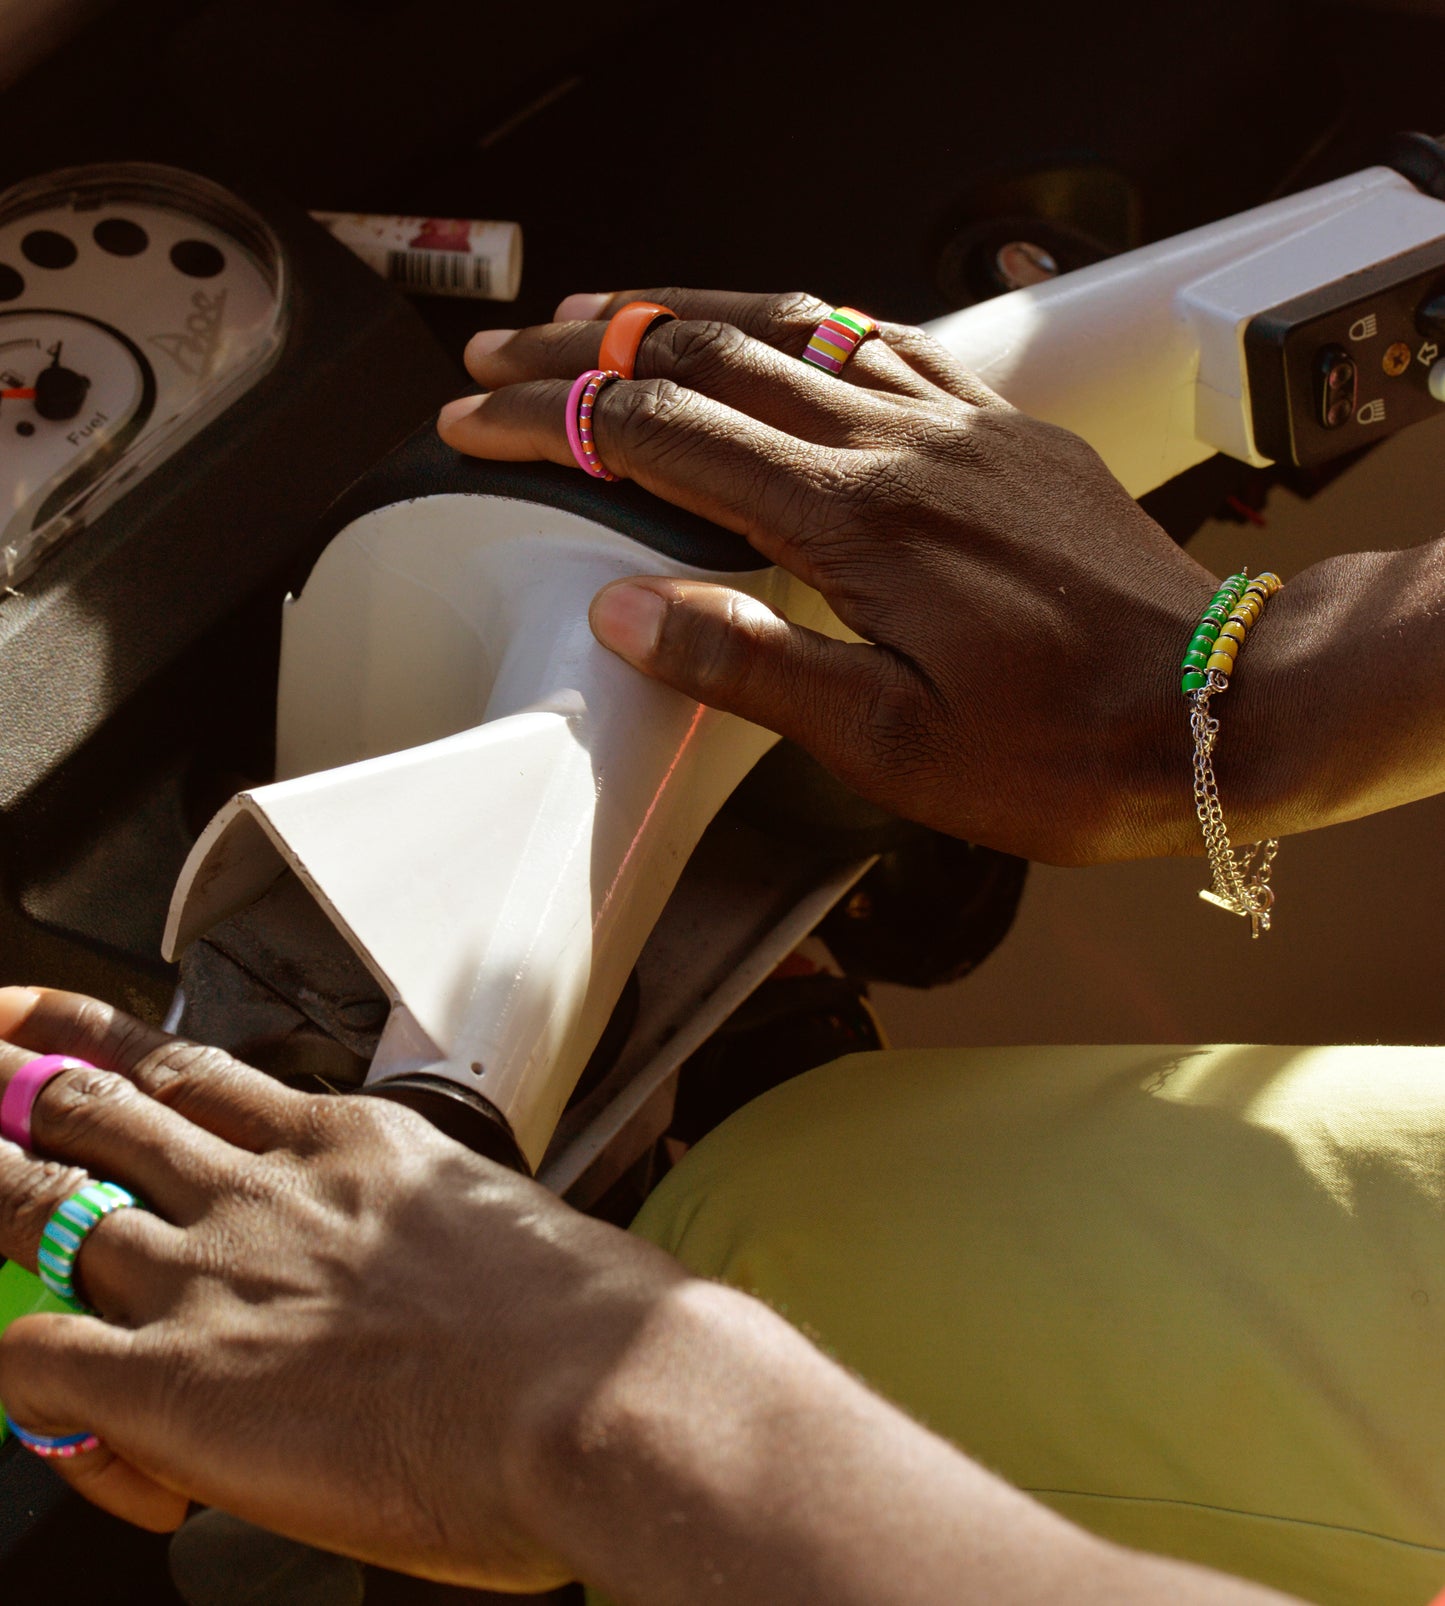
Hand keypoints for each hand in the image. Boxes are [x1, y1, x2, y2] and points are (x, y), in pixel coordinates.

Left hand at [0, 988, 1306, 1603]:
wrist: (600, 1389)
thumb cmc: (582, 1323)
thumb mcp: (497, 1236)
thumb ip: (425, 1231)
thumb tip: (410, 1265)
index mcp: (349, 1144)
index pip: (197, 1070)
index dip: (106, 1038)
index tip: (53, 1014)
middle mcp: (267, 1190)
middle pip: (100, 1107)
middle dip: (20, 1080)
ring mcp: (217, 1275)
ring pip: (42, 1201)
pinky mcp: (185, 1379)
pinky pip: (40, 1354)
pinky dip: (17, 1359)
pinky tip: (25, 1369)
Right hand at [438, 288, 1220, 864]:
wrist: (1216, 709)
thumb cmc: (1061, 748)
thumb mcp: (888, 743)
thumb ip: (752, 665)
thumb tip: (629, 614)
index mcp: (854, 523)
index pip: (663, 439)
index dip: (556, 421)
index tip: (478, 420)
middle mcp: (898, 446)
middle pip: (709, 357)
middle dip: (591, 349)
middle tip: (508, 354)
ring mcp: (955, 423)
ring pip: (791, 325)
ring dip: (683, 312)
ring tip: (606, 314)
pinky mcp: (1000, 425)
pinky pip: (881, 338)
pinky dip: (798, 321)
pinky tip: (774, 327)